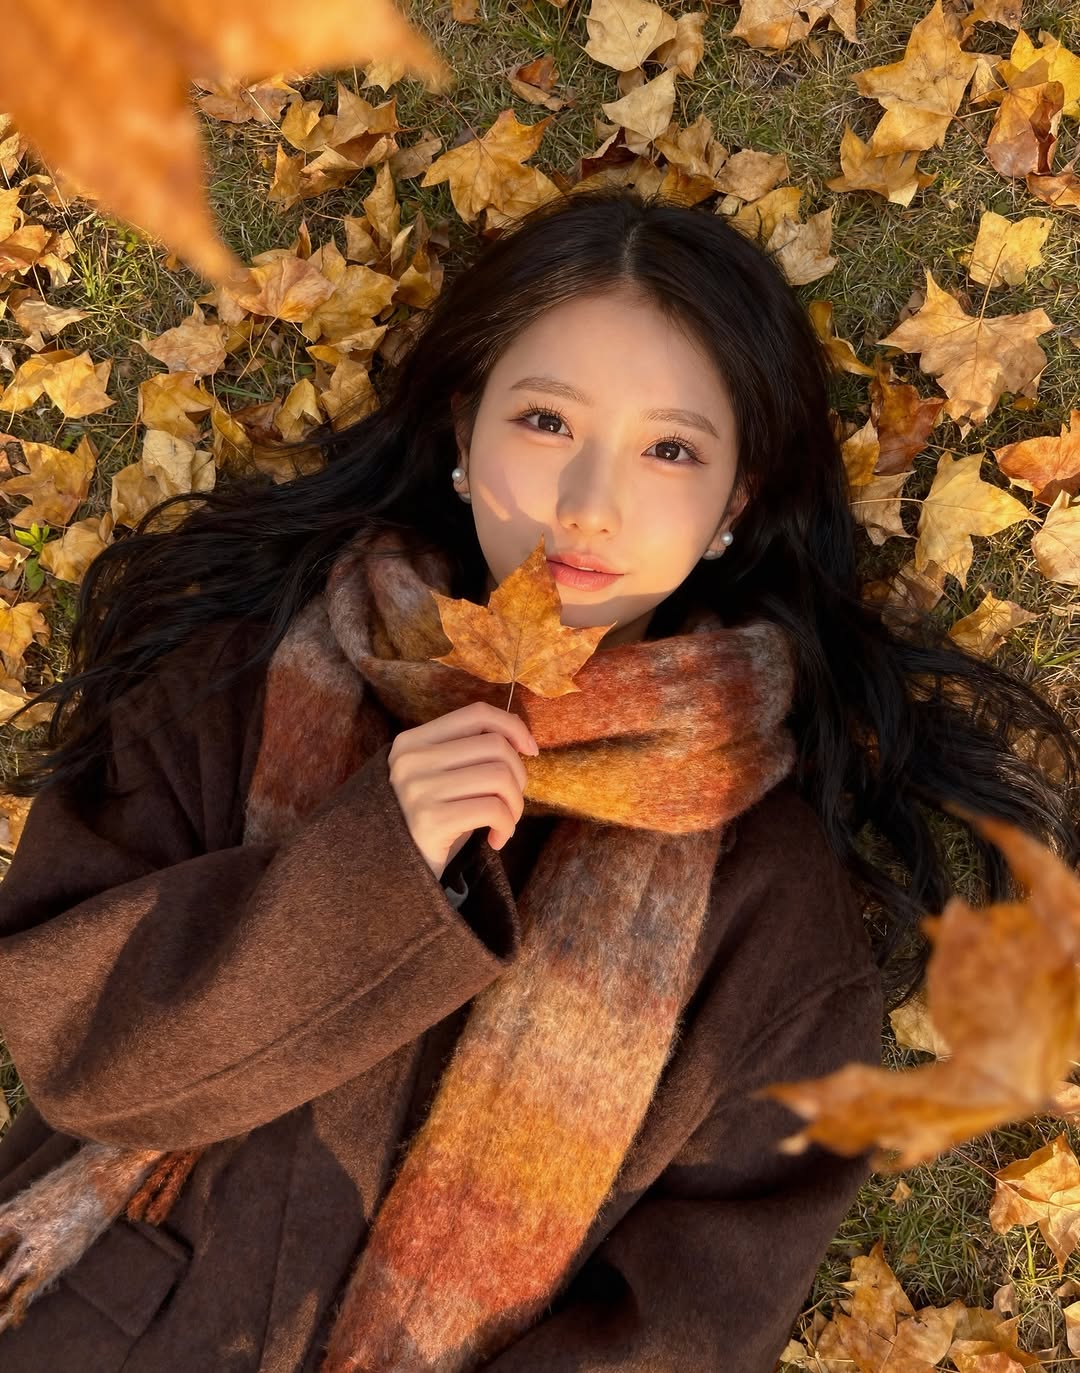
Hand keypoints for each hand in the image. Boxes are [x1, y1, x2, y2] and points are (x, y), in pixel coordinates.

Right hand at [387, 701, 538, 882]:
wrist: (394, 872)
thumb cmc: (431, 821)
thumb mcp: (441, 778)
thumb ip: (469, 753)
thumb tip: (522, 741)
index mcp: (411, 741)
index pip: (476, 714)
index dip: (512, 727)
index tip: (530, 750)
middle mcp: (411, 760)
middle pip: (495, 746)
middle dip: (518, 776)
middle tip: (510, 802)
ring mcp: (417, 789)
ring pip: (500, 776)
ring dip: (515, 805)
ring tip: (504, 822)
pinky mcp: (430, 820)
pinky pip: (494, 809)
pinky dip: (507, 826)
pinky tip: (496, 839)